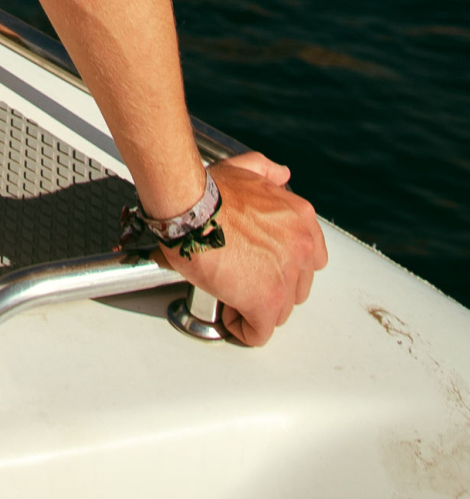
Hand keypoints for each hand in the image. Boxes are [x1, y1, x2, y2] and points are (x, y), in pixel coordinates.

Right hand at [159, 152, 327, 346]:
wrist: (189, 204)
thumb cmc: (208, 188)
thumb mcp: (246, 168)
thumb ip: (268, 171)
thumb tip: (281, 174)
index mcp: (300, 219)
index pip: (309, 257)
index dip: (281, 264)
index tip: (258, 265)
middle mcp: (302, 248)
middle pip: (295, 287)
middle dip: (270, 286)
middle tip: (241, 280)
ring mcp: (285, 276)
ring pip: (279, 310)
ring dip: (257, 307)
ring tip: (231, 297)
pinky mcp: (265, 300)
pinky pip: (260, 331)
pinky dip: (245, 329)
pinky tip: (230, 318)